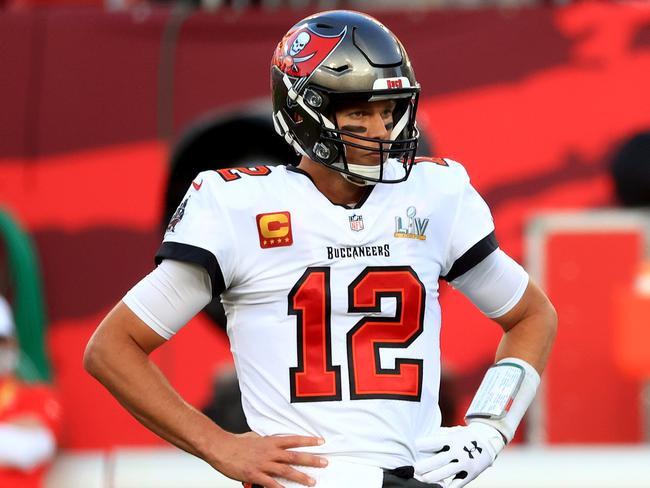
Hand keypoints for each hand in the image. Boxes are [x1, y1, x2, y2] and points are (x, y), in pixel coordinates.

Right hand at [211, 431, 326, 487]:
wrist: (221, 448)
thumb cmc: (237, 442)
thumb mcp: (255, 437)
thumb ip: (267, 441)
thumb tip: (275, 441)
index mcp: (270, 441)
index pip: (294, 440)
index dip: (308, 440)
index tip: (321, 441)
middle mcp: (269, 452)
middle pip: (294, 456)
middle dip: (311, 460)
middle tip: (325, 462)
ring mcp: (263, 464)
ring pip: (286, 471)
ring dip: (300, 477)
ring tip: (312, 482)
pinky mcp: (255, 475)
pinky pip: (270, 483)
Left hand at [414, 423, 504, 487]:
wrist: (487, 440)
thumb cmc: (463, 436)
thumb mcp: (452, 432)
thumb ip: (438, 436)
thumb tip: (421, 441)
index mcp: (452, 439)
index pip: (434, 442)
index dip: (423, 445)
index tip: (414, 447)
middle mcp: (458, 452)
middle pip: (439, 460)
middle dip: (425, 466)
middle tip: (414, 469)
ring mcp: (465, 464)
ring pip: (446, 473)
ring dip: (432, 477)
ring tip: (422, 479)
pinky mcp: (470, 474)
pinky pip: (458, 483)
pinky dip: (448, 487)